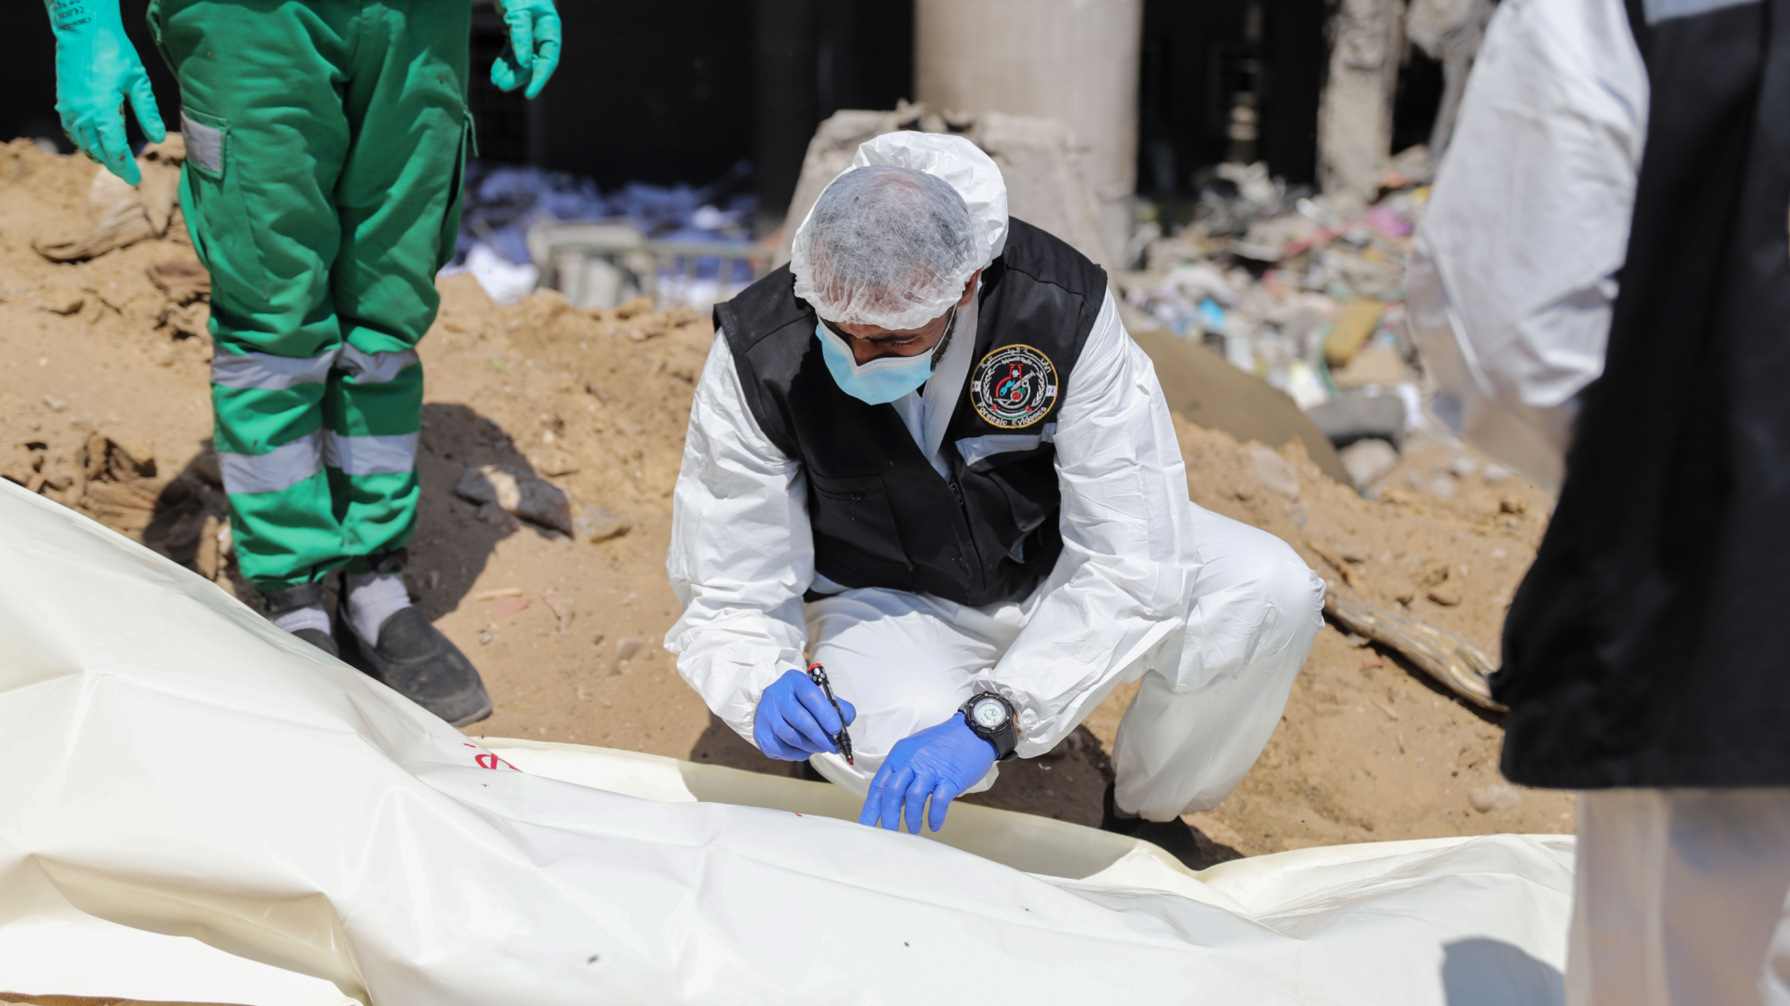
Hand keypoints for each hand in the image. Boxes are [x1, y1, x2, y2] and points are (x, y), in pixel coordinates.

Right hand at [44, 0, 166, 184]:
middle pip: (98, 151)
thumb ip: (147, 112)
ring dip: (98, 155)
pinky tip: (92, 144)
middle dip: (114, 165)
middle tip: (127, 176)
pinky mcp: (63, 101)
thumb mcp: (138, 82)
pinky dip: (83, 142)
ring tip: (113, 162)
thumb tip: (158, 139)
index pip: (115, 150)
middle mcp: (83, 115)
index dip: (125, 168)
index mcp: (103, 112)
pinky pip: (72, 131)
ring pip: (83, 143)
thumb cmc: (114, 52)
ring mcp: (70, 109)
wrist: (82, 30)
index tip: (135, 180)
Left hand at [490, 0, 561, 99]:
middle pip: (533, 62)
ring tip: (496, 82)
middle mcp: (541, 33)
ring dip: (509, 71)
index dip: (539, 78)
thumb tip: (523, 64)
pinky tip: (495, 73)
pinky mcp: (514, 31)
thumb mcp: (519, 11)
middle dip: (518, 76)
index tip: (528, 94)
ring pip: (520, 59)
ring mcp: (527, 33)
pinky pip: (511, 52)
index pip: (548, 59)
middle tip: (502, 87)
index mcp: (550, 28)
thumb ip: (521, 36)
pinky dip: (503, 62)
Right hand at [753, 669, 855, 760]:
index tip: (837, 730)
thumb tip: (846, 722)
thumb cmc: (803, 700)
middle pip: (800, 719)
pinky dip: (797, 753)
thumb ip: (838, 706)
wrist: (774, 702)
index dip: (826, 715)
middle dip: (820, 736)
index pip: (811, 697)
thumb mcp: (820, 695)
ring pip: (790, 736)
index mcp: (793, 680)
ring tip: (821, 747)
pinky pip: (781, 749)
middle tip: (834, 746)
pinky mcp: (760, 732)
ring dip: (810, 746)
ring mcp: (765, 713)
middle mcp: (775, 694)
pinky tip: (805, 750)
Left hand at [859, 713, 995, 834]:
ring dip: (911, 818)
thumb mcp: (916, 750)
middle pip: (893, 792)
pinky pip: (939, 802)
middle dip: (888, 816)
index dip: (871, 806)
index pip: (879, 783)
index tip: (867, 823)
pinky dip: (935, 816)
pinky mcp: (951, 778)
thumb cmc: (945, 742)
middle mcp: (913, 761)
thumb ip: (904, 771)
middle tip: (889, 832)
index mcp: (901, 754)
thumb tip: (895, 798)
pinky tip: (934, 824)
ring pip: (914, 798)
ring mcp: (933, 769)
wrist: (974, 730)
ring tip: (913, 829)